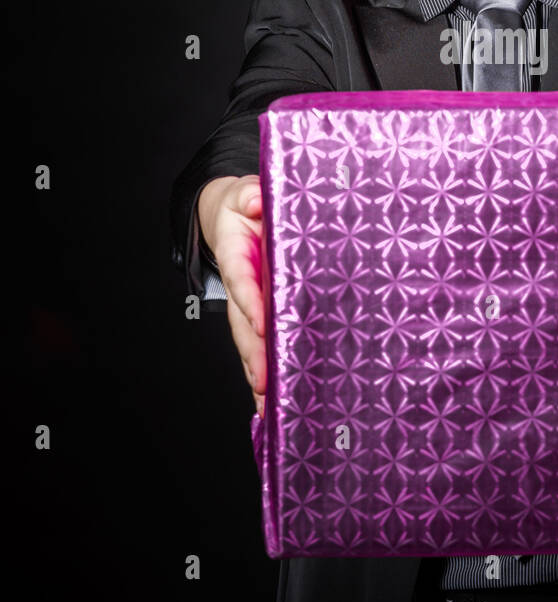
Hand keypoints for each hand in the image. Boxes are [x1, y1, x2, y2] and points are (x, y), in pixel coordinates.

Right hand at [197, 175, 265, 415]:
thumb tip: (255, 202)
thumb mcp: (249, 193)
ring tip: (270, 408)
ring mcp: (253, 305)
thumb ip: (251, 196)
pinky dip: (269, 375)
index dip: (251, 303)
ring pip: (253, 345)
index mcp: (237, 255)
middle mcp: (243, 286)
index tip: (263, 323)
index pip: (243, 281)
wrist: (241, 212)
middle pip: (245, 326)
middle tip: (265, 384)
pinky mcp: (265, 315)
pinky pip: (266, 346)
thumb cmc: (250, 204)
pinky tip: (277, 404)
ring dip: (260, 376)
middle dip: (255, 356)